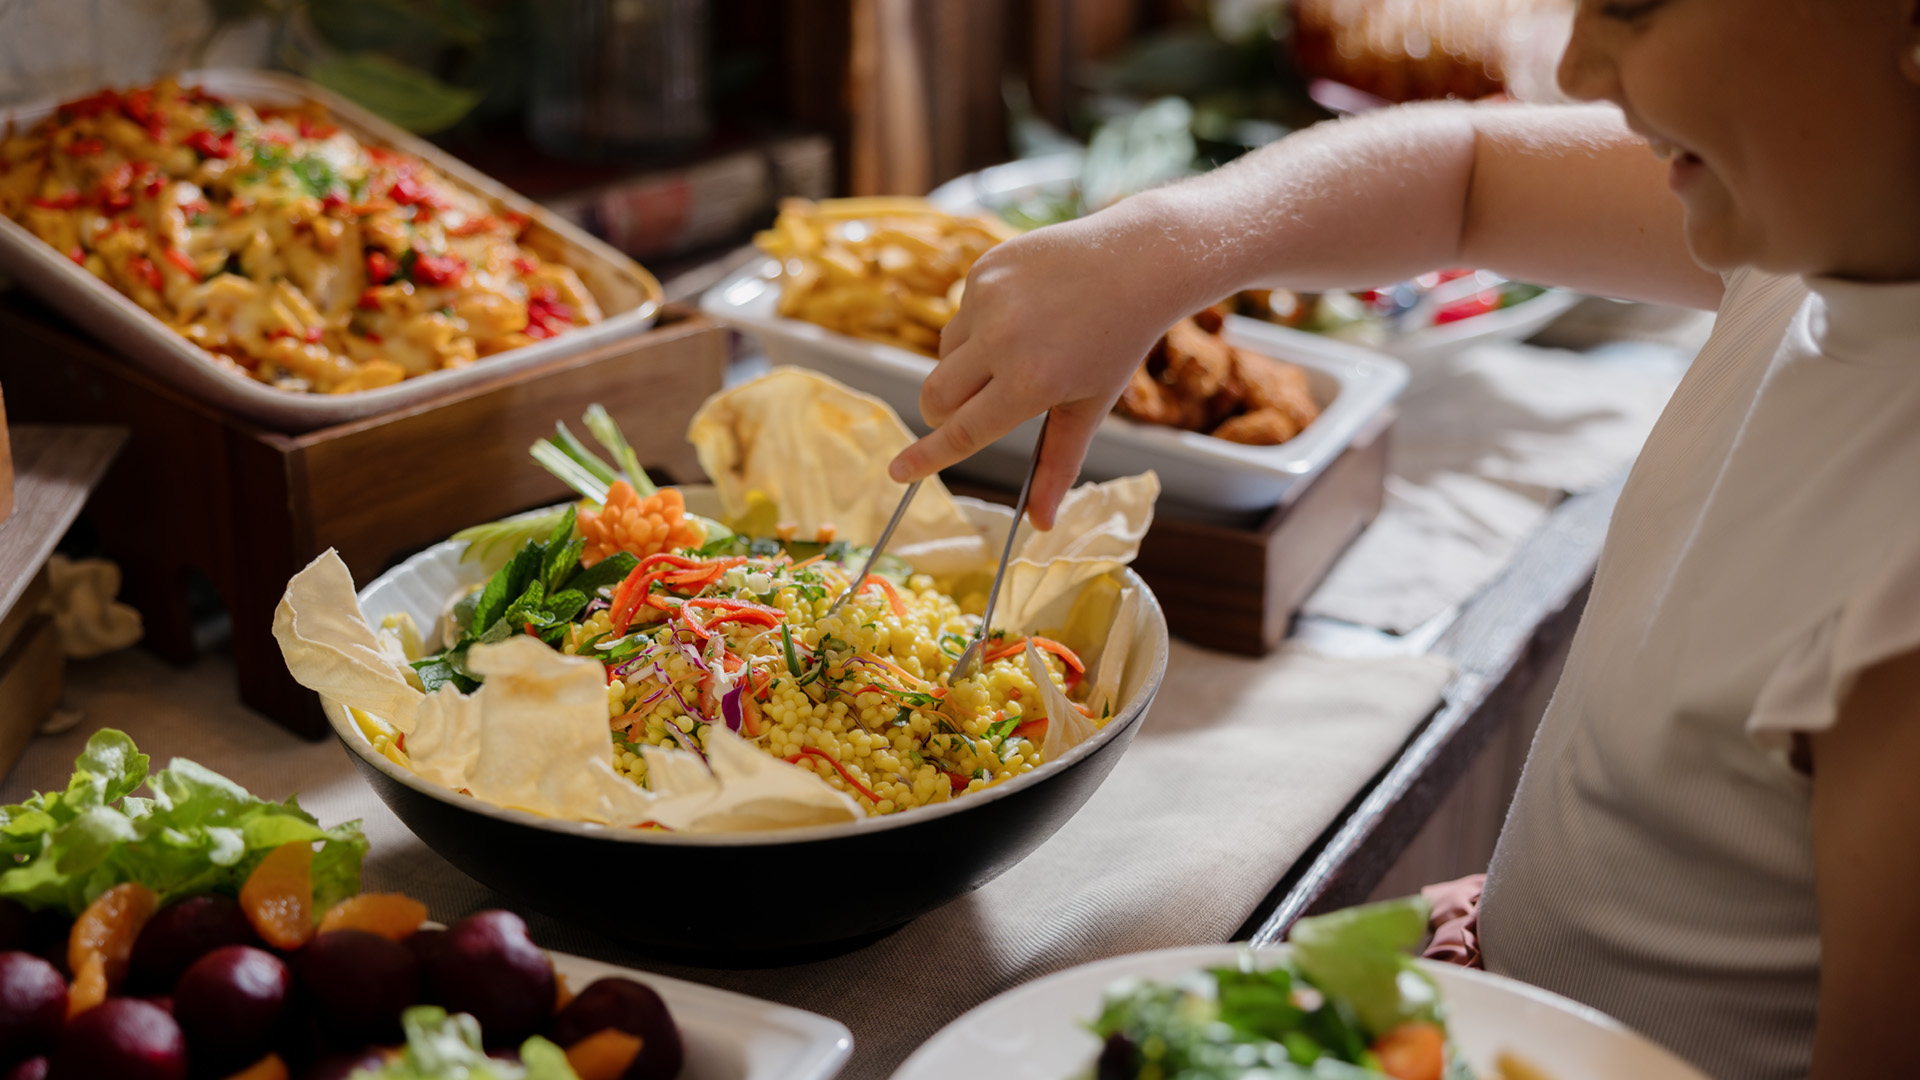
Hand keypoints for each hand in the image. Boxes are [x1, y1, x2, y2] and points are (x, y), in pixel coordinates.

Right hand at [886, 202, 1192, 527]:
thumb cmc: (1116, 342)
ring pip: (945, 355)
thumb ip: (1059, 465)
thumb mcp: (1090, 407)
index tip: (897, 473)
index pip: (961, 432)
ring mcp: (988, 301)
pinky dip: (981, 325)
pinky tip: (1024, 311)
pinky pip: (960, 316)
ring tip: (1021, 347)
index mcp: (1029, 384)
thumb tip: (1041, 524)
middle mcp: (1001, 342)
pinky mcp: (983, 271)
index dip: (925, 458)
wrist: (1135, 260)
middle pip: (936, 396)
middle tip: (978, 407)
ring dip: (967, 365)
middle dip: (943, 412)